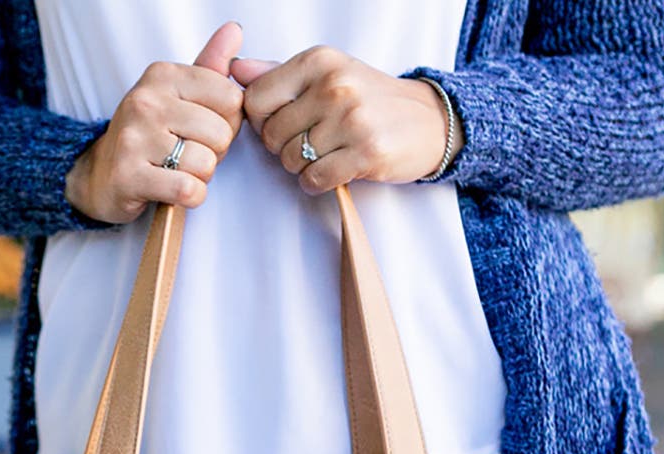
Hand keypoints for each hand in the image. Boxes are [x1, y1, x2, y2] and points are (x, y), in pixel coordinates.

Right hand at [65, 22, 245, 223]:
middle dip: (214, 152)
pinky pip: (188, 190)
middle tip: (188, 154)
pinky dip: (191, 197)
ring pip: (206, 163)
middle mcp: (145, 101)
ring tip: (178, 171)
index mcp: (161, 75)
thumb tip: (234, 30)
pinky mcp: (129, 176)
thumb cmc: (148, 135)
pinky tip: (174, 191)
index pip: (231, 98)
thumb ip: (208, 67)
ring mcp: (134, 139)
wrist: (98, 174)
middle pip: (220, 133)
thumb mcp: (176, 94)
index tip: (202, 129)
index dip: (227, 122)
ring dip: (200, 176)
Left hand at [231, 48, 461, 194]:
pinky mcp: (366, 151)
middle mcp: (334, 85)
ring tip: (328, 153)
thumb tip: (234, 70)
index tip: (284, 124)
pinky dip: (318, 182)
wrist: (429, 120)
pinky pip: (315, 179)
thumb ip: (277, 74)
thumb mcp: (325, 74)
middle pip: (270, 135)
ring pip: (290, 160)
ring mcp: (351, 118)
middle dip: (283, 148)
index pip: (255, 100)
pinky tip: (335, 170)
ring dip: (303, 166)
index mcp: (318, 61)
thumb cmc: (369, 98)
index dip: (262, 122)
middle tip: (311, 143)